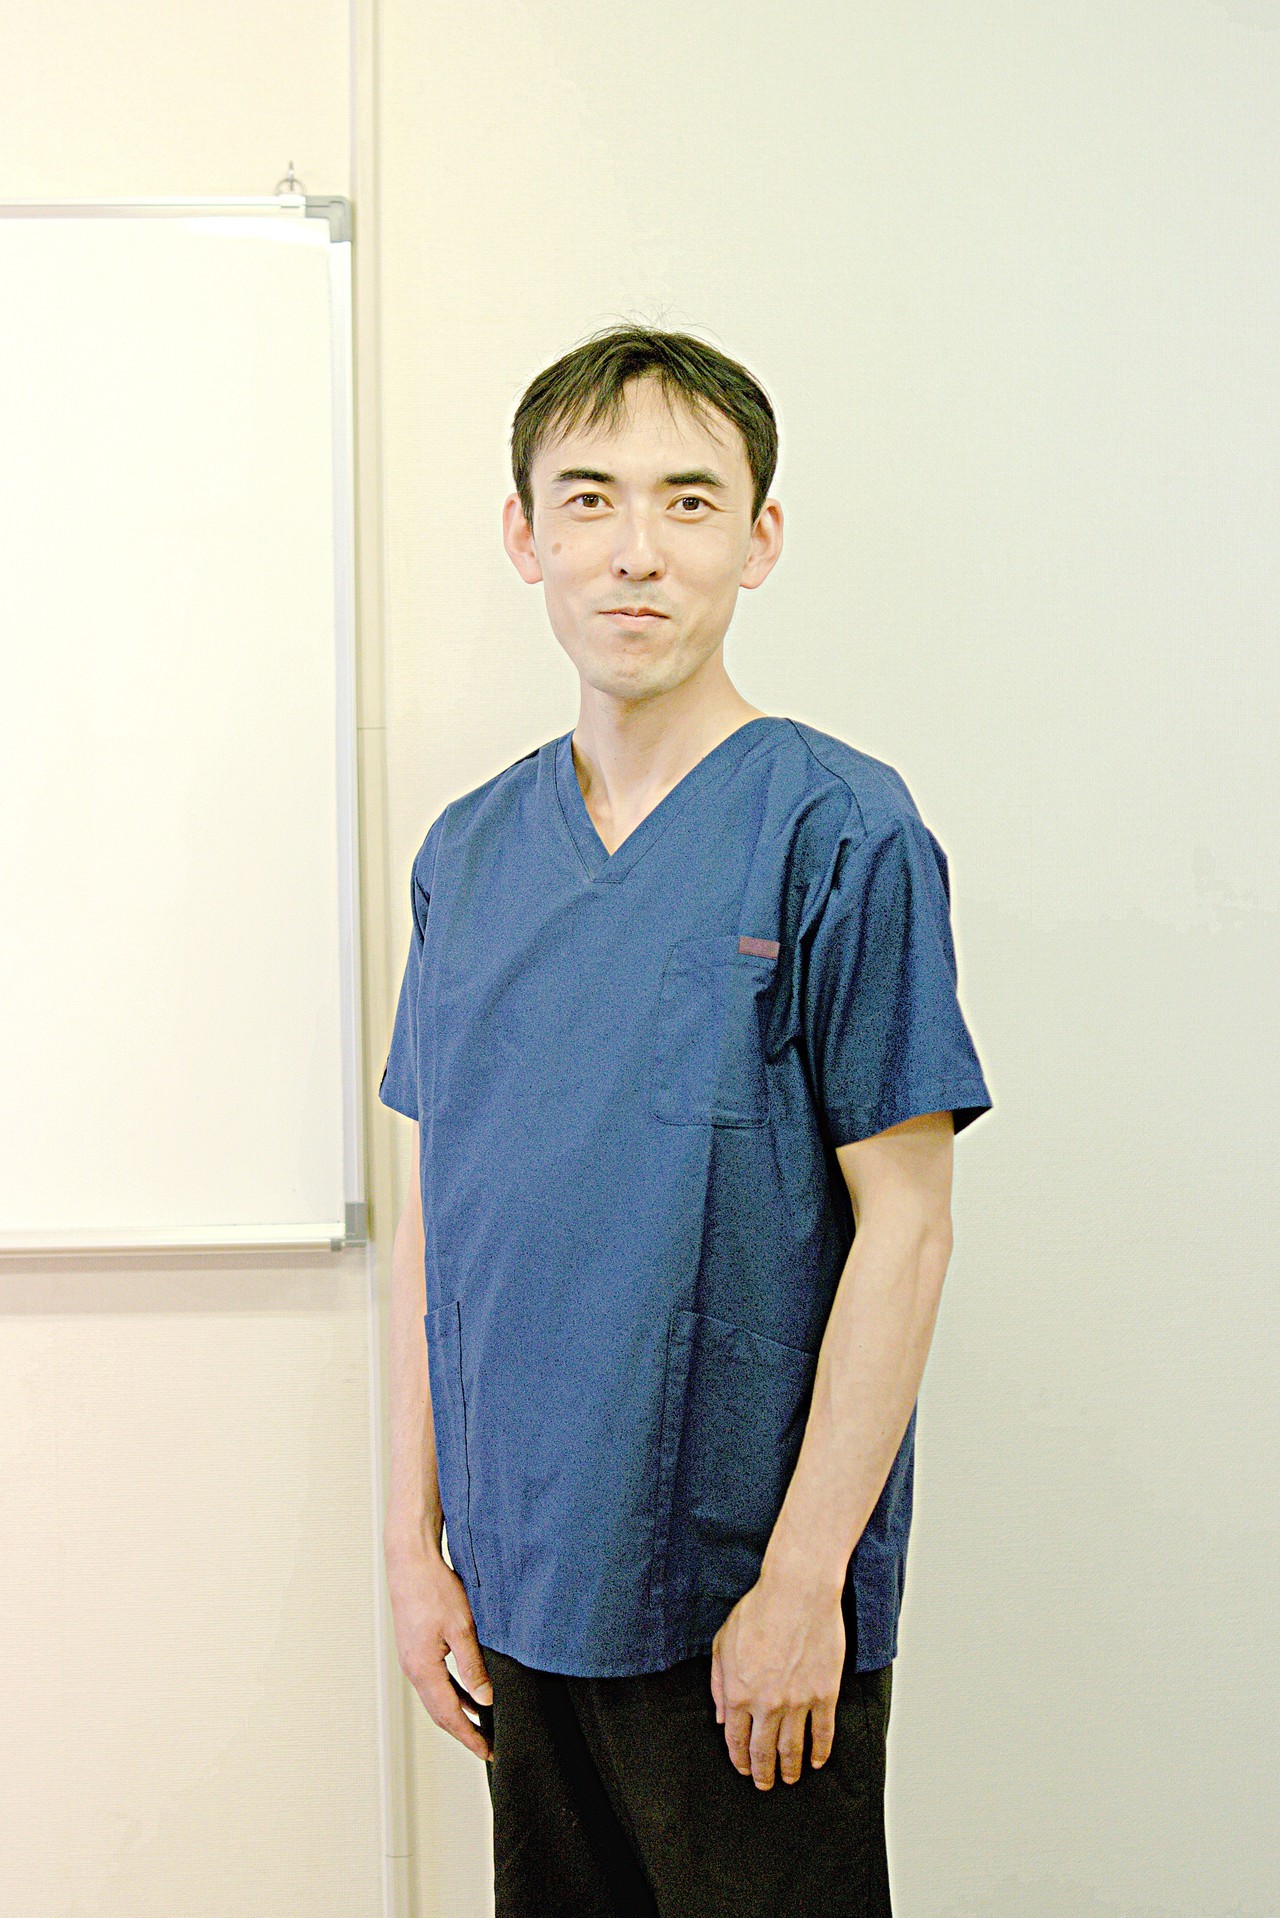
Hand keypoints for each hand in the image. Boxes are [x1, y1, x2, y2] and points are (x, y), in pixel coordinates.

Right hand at [385, 1537, 493, 1762]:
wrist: (410, 1561)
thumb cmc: (434, 1588)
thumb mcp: (462, 1628)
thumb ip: (473, 1667)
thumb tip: (485, 1699)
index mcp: (423, 1669)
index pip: (449, 1715)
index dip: (470, 1736)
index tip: (488, 1752)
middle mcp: (413, 1669)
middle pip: (439, 1713)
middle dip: (464, 1731)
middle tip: (487, 1745)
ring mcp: (411, 1659)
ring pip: (436, 1698)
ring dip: (458, 1713)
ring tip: (483, 1724)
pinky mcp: (415, 1648)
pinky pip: (434, 1681)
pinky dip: (452, 1693)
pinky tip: (469, 1692)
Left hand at [710, 1574, 844, 1789]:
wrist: (797, 1593)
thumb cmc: (758, 1611)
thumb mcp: (723, 1643)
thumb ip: (718, 1684)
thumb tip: (721, 1717)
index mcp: (739, 1693)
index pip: (736, 1740)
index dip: (739, 1759)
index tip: (743, 1769)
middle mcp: (767, 1705)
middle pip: (764, 1752)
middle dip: (763, 1773)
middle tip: (765, 1784)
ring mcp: (798, 1702)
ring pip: (793, 1748)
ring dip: (791, 1769)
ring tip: (790, 1778)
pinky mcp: (824, 1695)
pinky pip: (823, 1733)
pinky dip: (820, 1752)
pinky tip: (816, 1761)